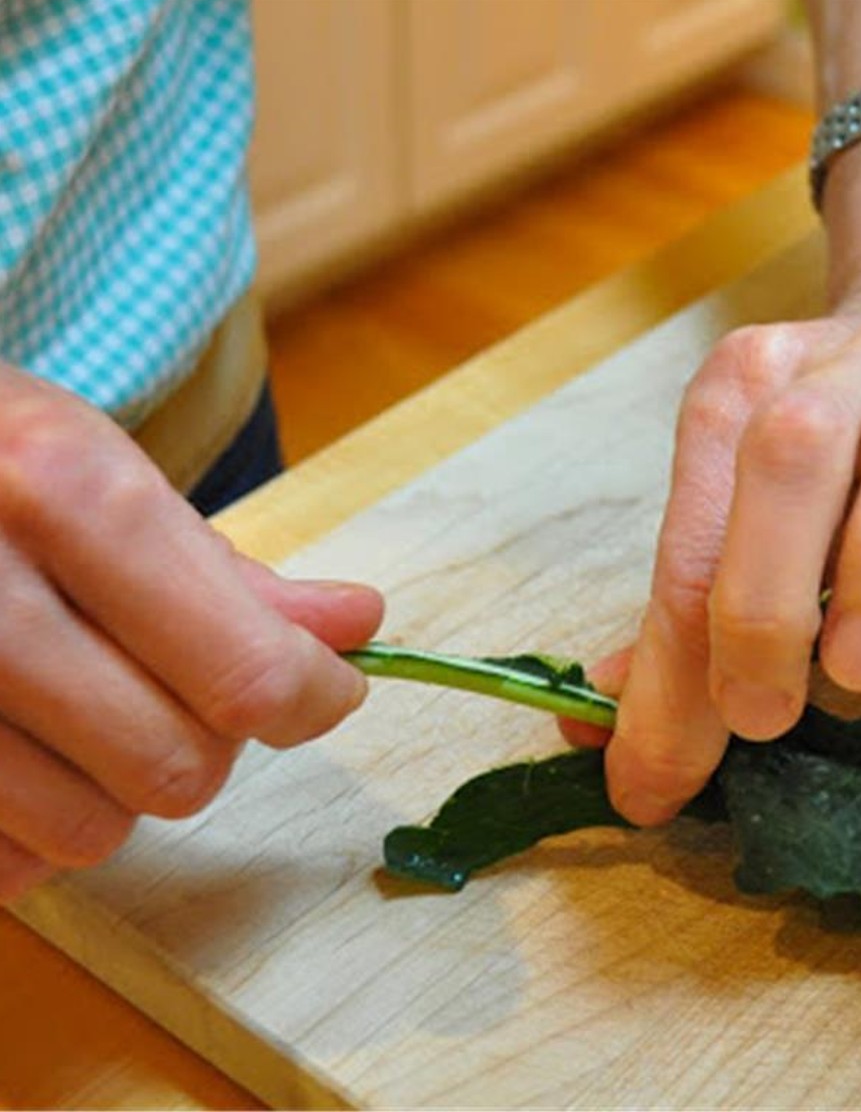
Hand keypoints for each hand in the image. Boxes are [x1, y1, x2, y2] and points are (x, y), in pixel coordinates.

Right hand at [0, 368, 383, 901]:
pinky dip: (31, 830)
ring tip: (83, 713)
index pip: (244, 671)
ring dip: (117, 789)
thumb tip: (356, 625)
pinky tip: (18, 754)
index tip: (324, 691)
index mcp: (56, 490)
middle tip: (176, 686)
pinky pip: (3, 864)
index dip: (314, 697)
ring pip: (91, 830)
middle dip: (208, 739)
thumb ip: (226, 568)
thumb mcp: (88, 465)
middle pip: (177, 765)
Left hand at [563, 259, 860, 825]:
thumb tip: (598, 737)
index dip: (670, 666)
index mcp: (743, 388)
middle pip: (789, 454)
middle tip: (761, 719)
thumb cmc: (837, 451)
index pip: (693, 534)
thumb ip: (682, 611)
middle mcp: (840, 362)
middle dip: (763, 596)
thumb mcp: (744, 511)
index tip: (659, 780)